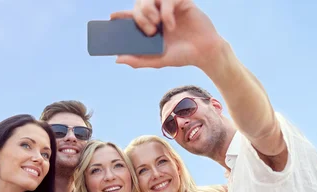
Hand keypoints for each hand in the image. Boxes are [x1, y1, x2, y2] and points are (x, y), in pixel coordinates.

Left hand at [110, 0, 224, 69]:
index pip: (132, 16)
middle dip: (139, 16)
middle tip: (149, 31)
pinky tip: (171, 26)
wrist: (205, 53)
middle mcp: (159, 13)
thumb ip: (139, 60)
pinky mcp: (182, 1)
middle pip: (139, 4)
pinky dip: (166, 12)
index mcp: (152, 25)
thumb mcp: (158, 60)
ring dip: (148, 10)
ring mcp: (169, 6)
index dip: (121, 15)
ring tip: (156, 25)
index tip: (112, 18)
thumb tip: (118, 59)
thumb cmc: (183, 56)